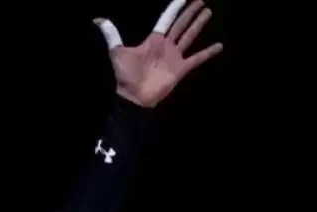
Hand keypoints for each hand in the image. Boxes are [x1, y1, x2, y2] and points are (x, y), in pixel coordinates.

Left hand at [94, 0, 222, 107]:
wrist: (134, 97)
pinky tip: (219, 46)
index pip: (167, 19)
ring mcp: (174, 57)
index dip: (175, 8)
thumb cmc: (126, 75)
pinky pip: (197, 59)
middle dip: (190, 13)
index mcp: (153, 40)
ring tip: (208, 12)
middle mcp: (166, 46)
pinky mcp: (181, 69)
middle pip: (180, 25)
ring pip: (189, 36)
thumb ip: (111, 35)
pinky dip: (208, 53)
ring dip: (198, 25)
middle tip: (200, 1)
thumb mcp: (117, 52)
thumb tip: (97, 19)